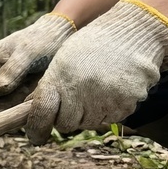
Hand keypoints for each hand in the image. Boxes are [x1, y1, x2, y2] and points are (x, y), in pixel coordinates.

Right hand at [0, 13, 75, 117]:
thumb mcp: (28, 54)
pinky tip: (39, 83)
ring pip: (8, 98)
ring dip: (22, 96)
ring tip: (38, 81)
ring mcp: (7, 75)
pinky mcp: (20, 79)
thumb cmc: (44, 39)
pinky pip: (20, 95)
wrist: (63, 31)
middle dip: (10, 99)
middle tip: (30, 88)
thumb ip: (11, 71)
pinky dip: (30, 93)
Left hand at [27, 0, 167, 143]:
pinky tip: (111, 91)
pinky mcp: (126, 104)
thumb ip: (48, 87)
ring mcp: (104, 100)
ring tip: (94, 90)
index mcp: (60, 78)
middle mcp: (81, 92)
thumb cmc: (92, 45)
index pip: (41, 114)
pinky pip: (110, 119)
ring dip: (87, 114)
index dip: (36, 129)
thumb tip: (33, 112)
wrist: (134, 32)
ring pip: (87, 124)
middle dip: (65, 118)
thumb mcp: (62, 61)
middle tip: (73, 100)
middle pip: (65, 124)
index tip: (36, 136)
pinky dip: (108, 110)